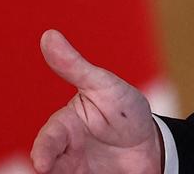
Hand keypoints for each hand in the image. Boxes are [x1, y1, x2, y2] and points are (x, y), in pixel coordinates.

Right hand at [30, 30, 163, 173]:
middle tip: (46, 171)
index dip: (44, 151)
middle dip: (47, 167)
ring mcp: (73, 170)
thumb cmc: (126, 111)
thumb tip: (48, 35)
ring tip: (74, 173)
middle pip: (48, 163)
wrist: (152, 146)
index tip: (41, 163)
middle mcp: (64, 150)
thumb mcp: (104, 87)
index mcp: (65, 125)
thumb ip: (75, 67)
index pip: (50, 138)